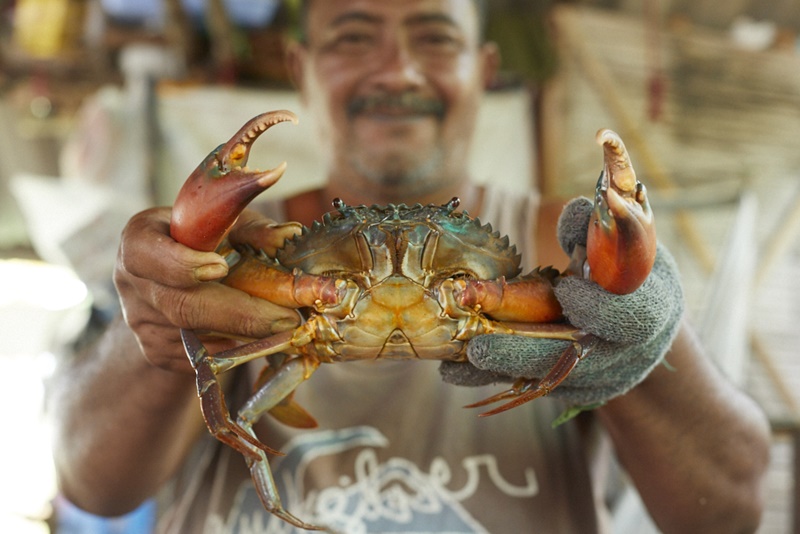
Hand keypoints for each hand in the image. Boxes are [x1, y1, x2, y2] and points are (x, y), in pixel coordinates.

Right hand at [114, 207, 301, 372]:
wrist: (176, 278)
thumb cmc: (206, 240)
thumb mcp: (226, 225)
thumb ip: (254, 229)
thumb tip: (289, 235)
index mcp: (140, 239)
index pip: (146, 254)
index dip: (181, 264)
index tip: (221, 267)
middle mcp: (132, 282)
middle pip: (180, 306)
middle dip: (239, 315)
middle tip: (287, 319)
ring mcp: (141, 322)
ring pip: (197, 336)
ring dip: (247, 334)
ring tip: (288, 327)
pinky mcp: (157, 351)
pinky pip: (199, 355)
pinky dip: (236, 347)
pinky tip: (261, 336)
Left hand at [440, 197, 683, 406]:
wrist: (645, 328)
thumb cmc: (631, 276)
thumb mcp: (627, 247)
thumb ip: (597, 232)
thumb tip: (575, 212)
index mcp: (648, 311)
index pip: (629, 318)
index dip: (599, 309)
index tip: (567, 291)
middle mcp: (623, 354)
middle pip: (573, 360)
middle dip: (524, 353)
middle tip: (479, 347)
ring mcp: (596, 378)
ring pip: (543, 378)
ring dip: (497, 367)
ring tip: (456, 358)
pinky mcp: (569, 390)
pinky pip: (526, 385)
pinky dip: (489, 378)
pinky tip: (453, 371)